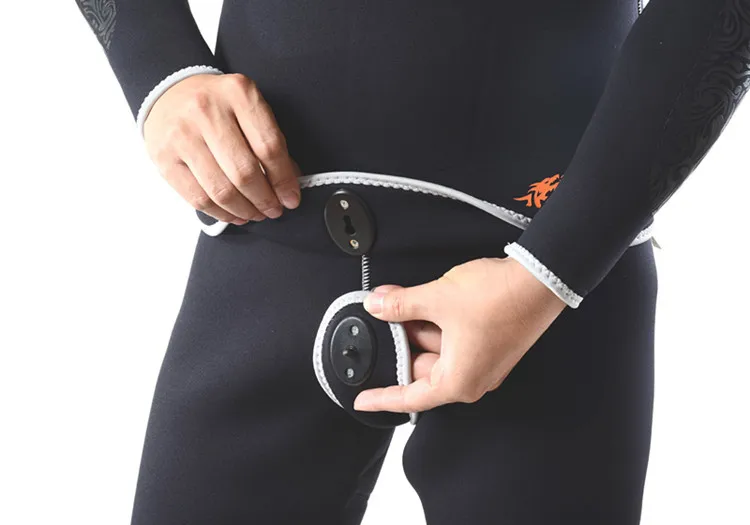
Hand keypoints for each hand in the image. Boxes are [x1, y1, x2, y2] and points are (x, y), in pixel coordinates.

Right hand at [143, 73, 301, 224]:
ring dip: (245, 210)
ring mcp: (182, 135)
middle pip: (244, 172)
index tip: (291, 198)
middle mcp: (207, 111)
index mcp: (237, 93)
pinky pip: (198, 198)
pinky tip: (234, 214)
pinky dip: (221, 213)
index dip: (284, 179)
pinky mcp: (164, 158)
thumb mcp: (248, 107)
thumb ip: (268, 140)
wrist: (169, 93)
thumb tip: (288, 183)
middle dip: (265, 199)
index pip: (268, 147)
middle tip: (274, 209)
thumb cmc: (217, 105)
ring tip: (256, 213)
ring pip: (221, 190)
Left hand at [353, 256, 566, 412]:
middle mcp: (473, 378)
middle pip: (423, 370)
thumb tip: (376, 305)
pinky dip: (437, 324)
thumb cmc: (498, 297)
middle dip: (403, 342)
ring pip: (438, 352)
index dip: (382, 398)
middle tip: (384, 318)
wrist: (540, 279)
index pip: (410, 397)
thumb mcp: (437, 298)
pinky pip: (454, 341)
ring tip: (402, 301)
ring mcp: (484, 361)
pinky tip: (425, 302)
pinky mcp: (490, 344)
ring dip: (419, 328)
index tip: (362, 400)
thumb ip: (401, 305)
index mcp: (458, 381)